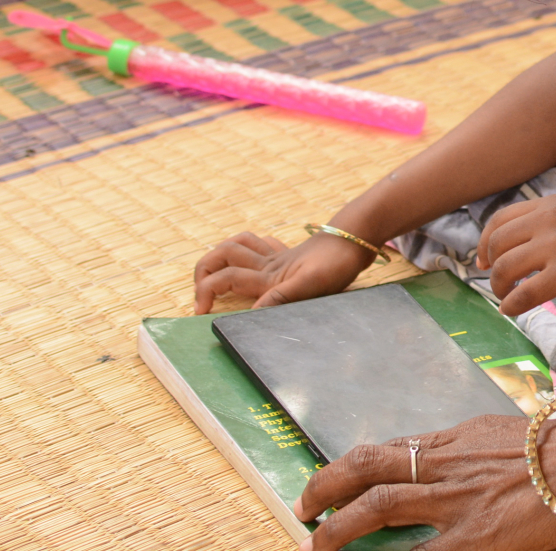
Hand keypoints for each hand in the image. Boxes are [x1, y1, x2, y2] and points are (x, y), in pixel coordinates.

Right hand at [192, 230, 371, 312]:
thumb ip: (280, 298)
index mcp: (267, 275)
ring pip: (238, 245)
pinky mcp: (290, 255)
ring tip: (212, 273)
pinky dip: (249, 247)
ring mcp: (278, 257)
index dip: (206, 293)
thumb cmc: (335, 262)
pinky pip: (262, 244)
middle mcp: (267, 264)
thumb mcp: (310, 285)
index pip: (223, 279)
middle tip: (199, 293)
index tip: (200, 313)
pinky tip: (250, 257)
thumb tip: (251, 314)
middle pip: (223, 255)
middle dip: (204, 270)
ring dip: (220, 254)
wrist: (356, 241)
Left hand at [296, 415, 555, 550]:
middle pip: (369, 468)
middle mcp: (446, 465)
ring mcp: (455, 501)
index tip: (332, 481)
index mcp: (457, 439)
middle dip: (327, 487)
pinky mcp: (473, 538)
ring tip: (317, 544)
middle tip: (303, 508)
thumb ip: (473, 449)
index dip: (352, 466)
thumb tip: (451, 458)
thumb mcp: (509, 436)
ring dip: (339, 528)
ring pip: (378, 506)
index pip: (391, 448)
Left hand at [478, 196, 555, 315]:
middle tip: (497, 283)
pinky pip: (523, 294)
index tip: (483, 259)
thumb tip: (519, 246)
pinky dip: (510, 305)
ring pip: (504, 269)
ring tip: (506, 296)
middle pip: (497, 244)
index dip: (484, 243)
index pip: (499, 220)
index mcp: (549, 204)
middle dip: (489, 267)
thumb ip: (548, 222)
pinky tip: (511, 310)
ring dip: (498, 287)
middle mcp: (548, 220)